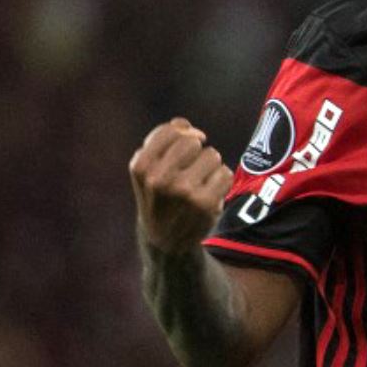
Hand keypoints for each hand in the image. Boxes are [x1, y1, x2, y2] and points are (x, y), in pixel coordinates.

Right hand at [130, 118, 235, 253]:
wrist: (165, 241)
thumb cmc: (159, 196)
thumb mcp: (148, 170)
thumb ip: (162, 140)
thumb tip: (186, 126)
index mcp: (141, 167)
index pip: (172, 130)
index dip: (183, 135)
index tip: (184, 149)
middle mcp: (160, 178)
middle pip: (194, 141)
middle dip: (196, 152)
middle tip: (189, 172)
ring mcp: (183, 191)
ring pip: (212, 155)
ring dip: (209, 168)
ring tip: (197, 186)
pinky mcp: (205, 203)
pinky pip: (225, 173)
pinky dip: (221, 182)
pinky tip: (208, 196)